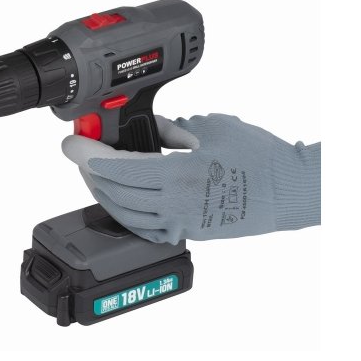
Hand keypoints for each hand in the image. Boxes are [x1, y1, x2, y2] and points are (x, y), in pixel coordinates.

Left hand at [62, 114, 320, 242]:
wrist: (289, 190)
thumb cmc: (259, 157)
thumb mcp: (211, 128)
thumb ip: (172, 129)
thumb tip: (147, 128)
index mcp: (178, 174)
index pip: (117, 168)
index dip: (87, 156)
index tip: (71, 144)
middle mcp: (174, 203)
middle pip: (113, 191)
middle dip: (89, 172)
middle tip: (80, 154)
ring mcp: (180, 222)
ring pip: (124, 213)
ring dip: (104, 192)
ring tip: (95, 174)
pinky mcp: (187, 232)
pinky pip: (143, 227)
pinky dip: (124, 213)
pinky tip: (119, 200)